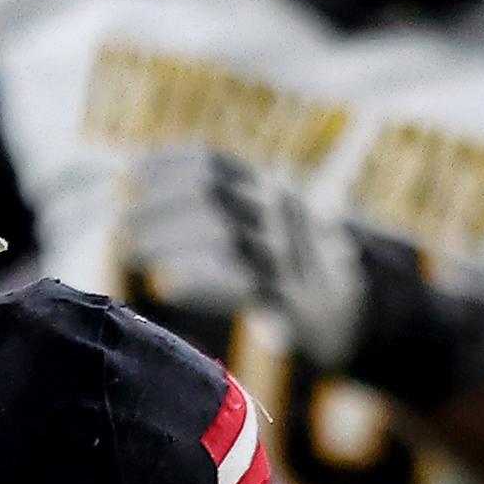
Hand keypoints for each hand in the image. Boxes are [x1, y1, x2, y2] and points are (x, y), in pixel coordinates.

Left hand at [124, 146, 368, 369]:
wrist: (365, 322)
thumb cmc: (303, 277)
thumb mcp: (268, 229)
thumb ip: (226, 212)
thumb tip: (153, 208)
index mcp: (271, 189)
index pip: (212, 161)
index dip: (164, 166)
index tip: (124, 178)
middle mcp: (282, 212)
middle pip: (210, 192)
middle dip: (158, 204)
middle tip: (118, 222)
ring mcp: (290, 254)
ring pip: (222, 231)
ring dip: (169, 238)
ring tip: (132, 250)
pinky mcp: (295, 300)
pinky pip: (242, 284)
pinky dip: (200, 281)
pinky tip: (167, 286)